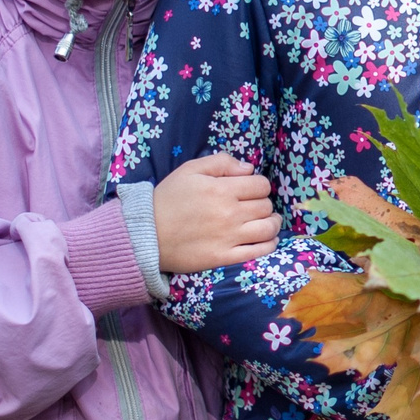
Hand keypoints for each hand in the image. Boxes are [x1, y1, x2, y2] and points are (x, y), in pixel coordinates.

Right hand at [153, 154, 280, 272]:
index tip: (250, 189)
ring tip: (268, 221)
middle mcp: (230, 214)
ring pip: (268, 229)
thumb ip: (221, 162)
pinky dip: (269, 244)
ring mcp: (229, 237)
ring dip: (272, 223)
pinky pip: (259, 252)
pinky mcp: (224, 257)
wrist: (146, 234)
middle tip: (254, 206)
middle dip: (263, 203)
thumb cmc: (168, 199)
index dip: (258, 185)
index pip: (261, 185)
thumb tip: (248, 168)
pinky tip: (267, 239)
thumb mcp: (190, 170)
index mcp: (222, 190)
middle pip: (266, 206)